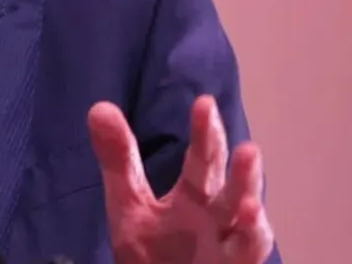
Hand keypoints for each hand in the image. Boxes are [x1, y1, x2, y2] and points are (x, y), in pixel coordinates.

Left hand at [88, 96, 273, 263]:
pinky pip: (244, 257)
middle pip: (231, 192)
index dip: (204, 134)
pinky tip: (249, 226)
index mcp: (194, 196)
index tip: (204, 103)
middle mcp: (216, 218)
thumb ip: (119, 160)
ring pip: (248, 230)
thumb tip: (98, 108)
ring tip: (251, 203)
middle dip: (240, 174)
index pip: (202, 160)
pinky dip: (248, 243)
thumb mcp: (128, 202)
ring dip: (252, 219)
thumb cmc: (150, 248)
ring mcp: (225, 248)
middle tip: (248, 148)